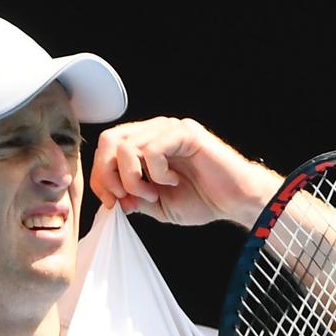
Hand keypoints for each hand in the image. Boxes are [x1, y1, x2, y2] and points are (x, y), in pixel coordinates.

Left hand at [89, 117, 281, 227]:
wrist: (234, 201)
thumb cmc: (201, 200)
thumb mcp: (154, 205)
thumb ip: (130, 197)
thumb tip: (110, 197)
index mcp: (143, 145)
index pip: (105, 150)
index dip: (100, 178)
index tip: (112, 204)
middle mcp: (153, 132)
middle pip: (109, 140)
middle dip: (108, 175)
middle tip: (125, 198)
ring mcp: (169, 129)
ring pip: (126, 146)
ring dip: (133, 179)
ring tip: (153, 194)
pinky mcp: (185, 133)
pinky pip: (152, 149)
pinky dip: (156, 172)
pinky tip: (172, 181)